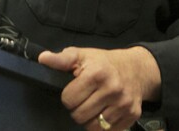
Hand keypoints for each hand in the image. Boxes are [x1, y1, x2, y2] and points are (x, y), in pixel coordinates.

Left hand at [39, 46, 160, 130]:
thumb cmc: (104, 62)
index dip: (67, 96)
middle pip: (79, 116)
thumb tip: (42, 58)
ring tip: (92, 106)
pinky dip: (103, 126)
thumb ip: (61, 59)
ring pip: (93, 127)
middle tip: (83, 99)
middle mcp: (113, 90)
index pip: (68, 99)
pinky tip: (104, 112)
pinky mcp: (132, 116)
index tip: (74, 90)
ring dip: (89, 119)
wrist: (136, 69)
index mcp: (97, 74)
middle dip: (77, 109)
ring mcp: (124, 105)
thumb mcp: (82, 55)